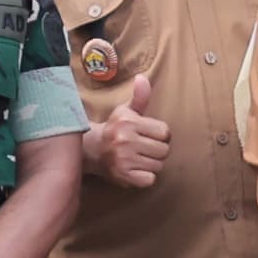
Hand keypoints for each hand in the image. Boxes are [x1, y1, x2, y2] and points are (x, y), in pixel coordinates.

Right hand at [82, 71, 169, 190]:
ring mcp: (123, 159)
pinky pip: (150, 179)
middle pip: (164, 150)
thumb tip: (142, 78)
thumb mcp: (126, 111)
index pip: (165, 132)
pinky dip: (146, 177)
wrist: (92, 151)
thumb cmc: (115, 129)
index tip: (149, 136)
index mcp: (128, 122)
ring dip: (152, 164)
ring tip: (140, 159)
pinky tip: (136, 170)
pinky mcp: (123, 175)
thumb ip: (139, 97)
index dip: (160, 135)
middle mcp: (125, 139)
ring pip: (158, 165)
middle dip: (158, 151)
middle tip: (144, 149)